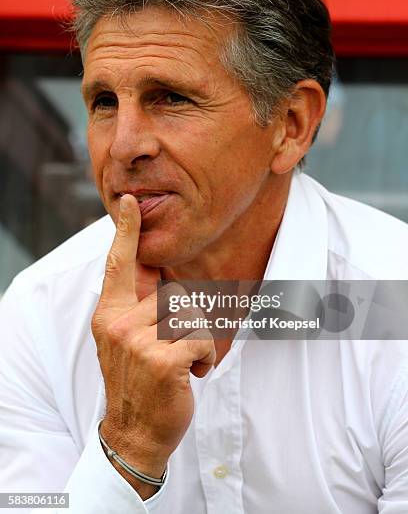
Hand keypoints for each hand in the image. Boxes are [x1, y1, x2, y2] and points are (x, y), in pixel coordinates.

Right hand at [91, 194, 215, 496]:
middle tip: (178, 350)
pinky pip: (202, 339)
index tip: (132, 202)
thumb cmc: (139, 383)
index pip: (119, 265)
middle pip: (176, 294)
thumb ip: (136, 311)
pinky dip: (206, 358)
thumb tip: (160, 280)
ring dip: (198, 341)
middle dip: (190, 321)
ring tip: (184, 363)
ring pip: (192, 314)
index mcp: (110, 314)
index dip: (126, 231)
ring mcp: (138, 342)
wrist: (134, 433)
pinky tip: (192, 374)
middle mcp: (119, 323)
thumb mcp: (126, 343)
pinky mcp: (162, 360)